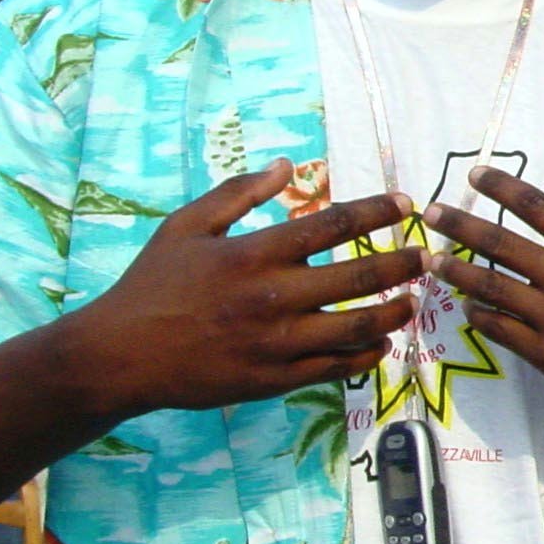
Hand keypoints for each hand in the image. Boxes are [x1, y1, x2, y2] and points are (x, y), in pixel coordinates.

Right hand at [61, 159, 420, 420]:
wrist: (119, 356)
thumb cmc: (151, 284)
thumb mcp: (186, 226)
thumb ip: (238, 193)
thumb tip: (286, 164)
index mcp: (254, 253)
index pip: (333, 225)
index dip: (376, 212)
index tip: (405, 205)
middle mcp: (273, 297)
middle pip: (357, 278)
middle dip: (400, 265)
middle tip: (425, 257)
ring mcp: (276, 343)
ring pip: (356, 328)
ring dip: (394, 313)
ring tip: (413, 301)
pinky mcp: (274, 380)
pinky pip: (334, 368)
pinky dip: (365, 355)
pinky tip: (382, 342)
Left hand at [424, 165, 543, 440]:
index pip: (536, 206)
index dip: (501, 186)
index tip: (474, 174)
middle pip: (500, 243)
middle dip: (459, 224)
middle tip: (430, 213)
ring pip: (491, 287)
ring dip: (456, 270)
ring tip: (431, 259)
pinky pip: (500, 329)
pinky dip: (478, 315)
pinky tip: (466, 305)